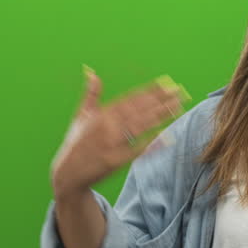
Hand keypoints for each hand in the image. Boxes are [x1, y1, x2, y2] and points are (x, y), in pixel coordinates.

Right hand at [50, 66, 190, 198]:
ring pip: (141, 127)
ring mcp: (111, 145)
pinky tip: (167, 136)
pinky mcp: (115, 162)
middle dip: (161, 100)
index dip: (150, 91)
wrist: (68, 175)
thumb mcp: (81, 116)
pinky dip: (151, 143)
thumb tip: (92, 72)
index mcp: (100, 115)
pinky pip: (137, 150)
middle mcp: (106, 127)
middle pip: (139, 110)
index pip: (131, 99)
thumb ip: (91, 94)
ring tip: (178, 107)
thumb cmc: (76, 143)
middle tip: (179, 92)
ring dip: (160, 116)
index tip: (166, 83)